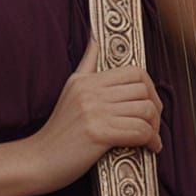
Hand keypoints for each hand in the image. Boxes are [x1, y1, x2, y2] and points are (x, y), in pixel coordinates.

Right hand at [26, 40, 163, 191]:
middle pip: (143, 90)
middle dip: (156, 109)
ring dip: (155, 127)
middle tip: (153, 123)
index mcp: (87, 80)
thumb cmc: (59, 130)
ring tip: (151, 137)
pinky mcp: (98, 134)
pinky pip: (138, 131)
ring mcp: (94, 112)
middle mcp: (91, 92)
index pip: (134, 72)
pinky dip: (151, 141)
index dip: (150, 87)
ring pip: (145, 111)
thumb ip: (88, 63)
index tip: (150, 104)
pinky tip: (150, 148)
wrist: (39, 159)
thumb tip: (96, 36)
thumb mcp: (71, 89)